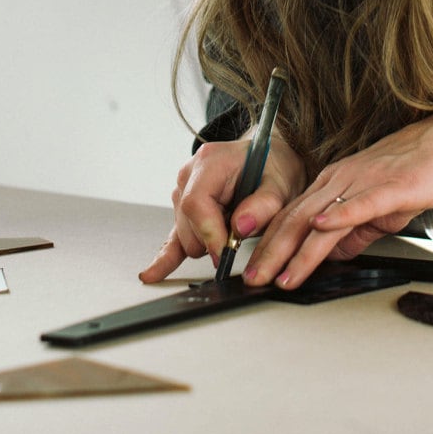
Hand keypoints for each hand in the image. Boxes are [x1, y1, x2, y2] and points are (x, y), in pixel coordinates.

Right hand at [139, 136, 306, 282]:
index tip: (227, 251)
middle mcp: (190, 175)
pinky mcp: (183, 212)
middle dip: (215, 239)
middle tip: (243, 234)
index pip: (196, 203)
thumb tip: (241, 226)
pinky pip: (172, 239)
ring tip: (235, 224)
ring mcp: (182, 192)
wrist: (268, 160)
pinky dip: (166, 258)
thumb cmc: (272, 167)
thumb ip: (264, 205)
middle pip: (189, 225)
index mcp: (210, 162)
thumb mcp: (280, 184)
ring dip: (211, 241)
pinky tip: (152, 273)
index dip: (209, 233)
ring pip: (185, 237)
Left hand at [240, 96, 432, 290]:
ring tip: (278, 274)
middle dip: (270, 252)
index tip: (254, 268)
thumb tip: (335, 254)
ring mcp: (362, 181)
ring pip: (320, 217)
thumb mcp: (379, 206)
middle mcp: (340, 179)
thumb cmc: (419, 171)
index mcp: (335, 183)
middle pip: (296, 218)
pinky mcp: (388, 186)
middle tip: (252, 279)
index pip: (293, 216)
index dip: (270, 243)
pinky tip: (321, 230)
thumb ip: (356, 230)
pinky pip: (358, 204)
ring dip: (295, 249)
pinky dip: (337, 217)